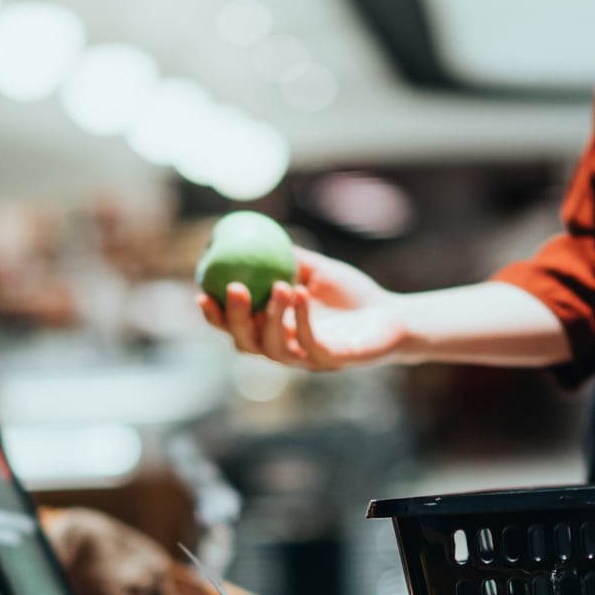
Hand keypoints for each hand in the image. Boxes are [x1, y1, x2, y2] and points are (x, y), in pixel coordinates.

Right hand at [196, 248, 409, 369]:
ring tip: (278, 285)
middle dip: (233, 319)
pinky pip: (307, 343)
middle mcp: (284, 349)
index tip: (201, 291)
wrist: (392, 317)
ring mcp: (305, 359)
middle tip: (232, 289)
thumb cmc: (352, 296)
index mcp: (273, 330)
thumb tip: (254, 232)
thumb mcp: (317, 269)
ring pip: (273, 347)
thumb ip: (287, 256)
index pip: (235, 328)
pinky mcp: (328, 362)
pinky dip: (300, 318)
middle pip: (245, 342)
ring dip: (270, 316)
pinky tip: (299, 292)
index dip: (215, 316)